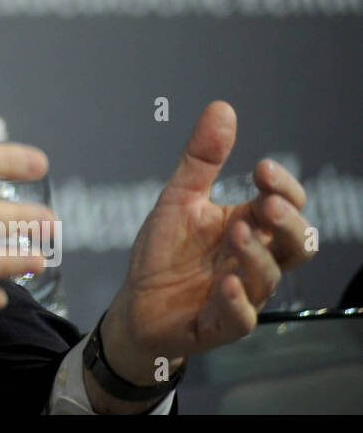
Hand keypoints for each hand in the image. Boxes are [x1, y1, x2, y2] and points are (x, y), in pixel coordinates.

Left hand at [103, 101, 315, 379]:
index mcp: (249, 226)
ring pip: (269, 277)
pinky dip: (237, 302)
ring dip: (256, 254)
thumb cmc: (165, 252)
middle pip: (298, 244)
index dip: (283, 188)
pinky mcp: (220, 325)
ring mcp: (242, 294)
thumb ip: (202, 159)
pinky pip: (240, 319)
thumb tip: (222, 107)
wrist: (135, 304)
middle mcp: (253, 260)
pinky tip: (227, 284)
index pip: (286, 205)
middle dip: (288, 223)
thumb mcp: (178, 198)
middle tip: (266, 204)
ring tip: (235, 232)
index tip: (261, 168)